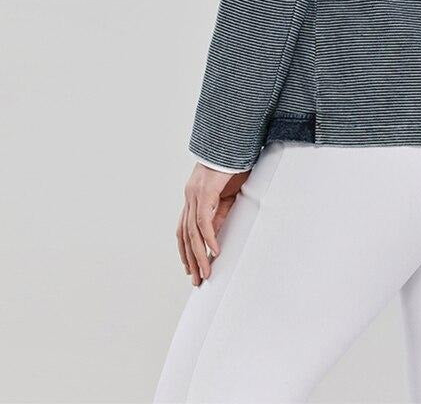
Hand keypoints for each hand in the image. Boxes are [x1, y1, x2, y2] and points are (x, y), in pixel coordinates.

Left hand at [176, 162, 251, 285]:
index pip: (184, 229)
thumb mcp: (228, 194)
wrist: (235, 141)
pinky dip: (208, 238)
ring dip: (199, 254)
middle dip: (191, 259)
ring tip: (206, 272)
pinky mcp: (205, 191)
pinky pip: (204, 221)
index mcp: (193, 197)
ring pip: (192, 232)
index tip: (191, 268)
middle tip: (198, 279)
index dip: (186, 250)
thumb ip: (220, 213)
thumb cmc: (234, 165)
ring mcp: (195, 193)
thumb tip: (215, 236)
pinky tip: (215, 251)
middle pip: (185, 235)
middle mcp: (190, 196)